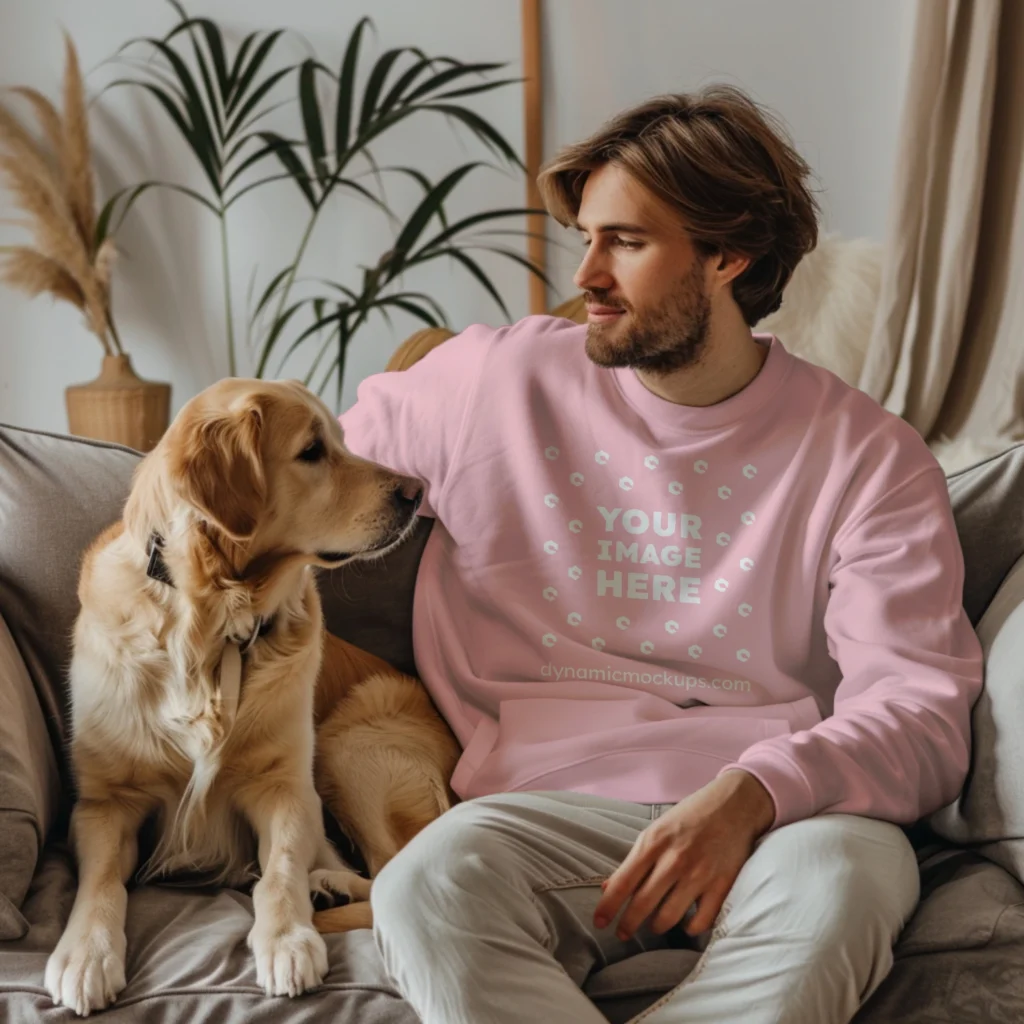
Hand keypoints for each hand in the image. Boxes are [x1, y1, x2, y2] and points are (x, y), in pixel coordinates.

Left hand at [594, 769, 774, 940]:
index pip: (623, 882)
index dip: (608, 906)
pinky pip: (701, 921)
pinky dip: (689, 928)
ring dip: (657, 926)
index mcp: (654, 841)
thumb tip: (608, 887)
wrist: (734, 804)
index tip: (598, 922)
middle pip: (643, 903)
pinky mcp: (722, 885)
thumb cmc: (690, 816)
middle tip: (622, 933)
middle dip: (628, 924)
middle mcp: (675, 859)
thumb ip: (635, 860)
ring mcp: (700, 874)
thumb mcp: (657, 829)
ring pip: (669, 917)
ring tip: (654, 925)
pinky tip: (685, 923)